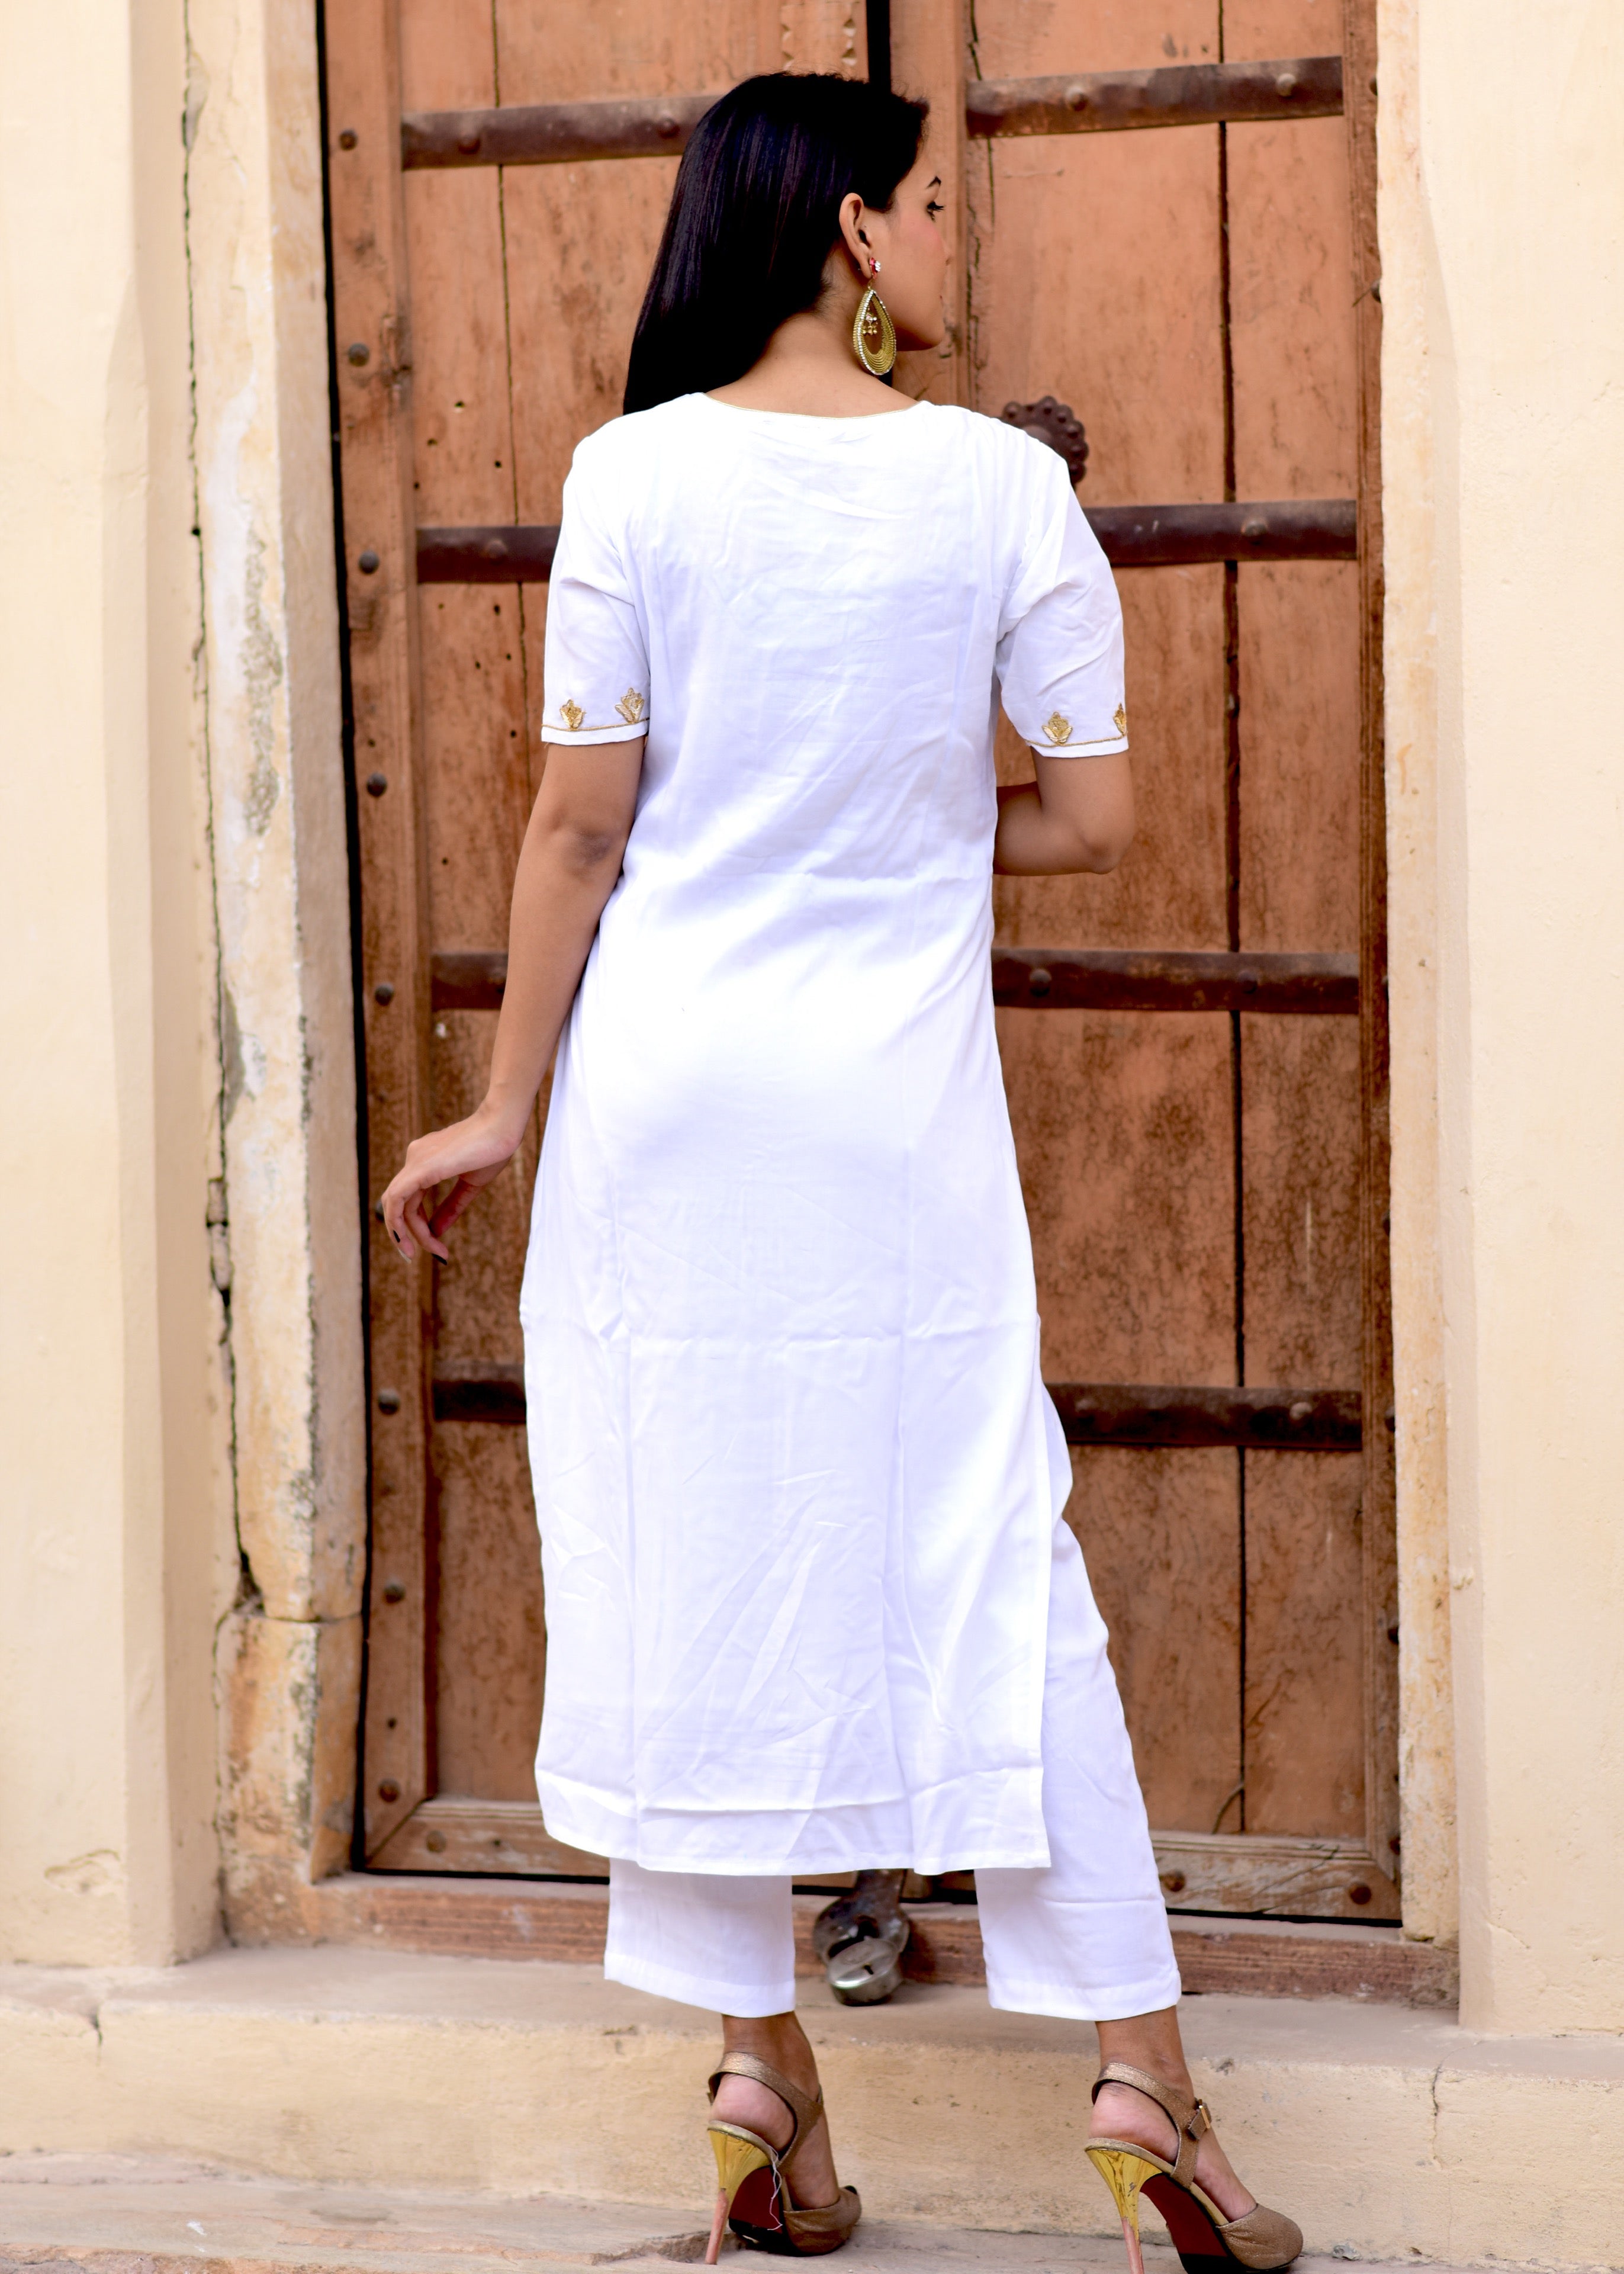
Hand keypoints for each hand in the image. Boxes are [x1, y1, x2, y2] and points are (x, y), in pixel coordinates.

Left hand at [380, 1102, 524, 1262]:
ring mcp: (414, 1160)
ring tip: (435, 1251)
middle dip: (410, 1235)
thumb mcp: (470, 1184)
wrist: (503, 1126)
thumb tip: (436, 1231)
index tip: (439, 1247)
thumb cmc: (492, 1149)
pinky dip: (400, 1222)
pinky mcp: (420, 1167)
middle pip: (401, 1205)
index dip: (420, 1227)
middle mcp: (414, 1158)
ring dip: (409, 1233)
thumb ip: (451, 1207)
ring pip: (397, 1205)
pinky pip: (398, 1199)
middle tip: (437, 1254)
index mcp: (424, 1160)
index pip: (411, 1200)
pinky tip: (418, 1240)